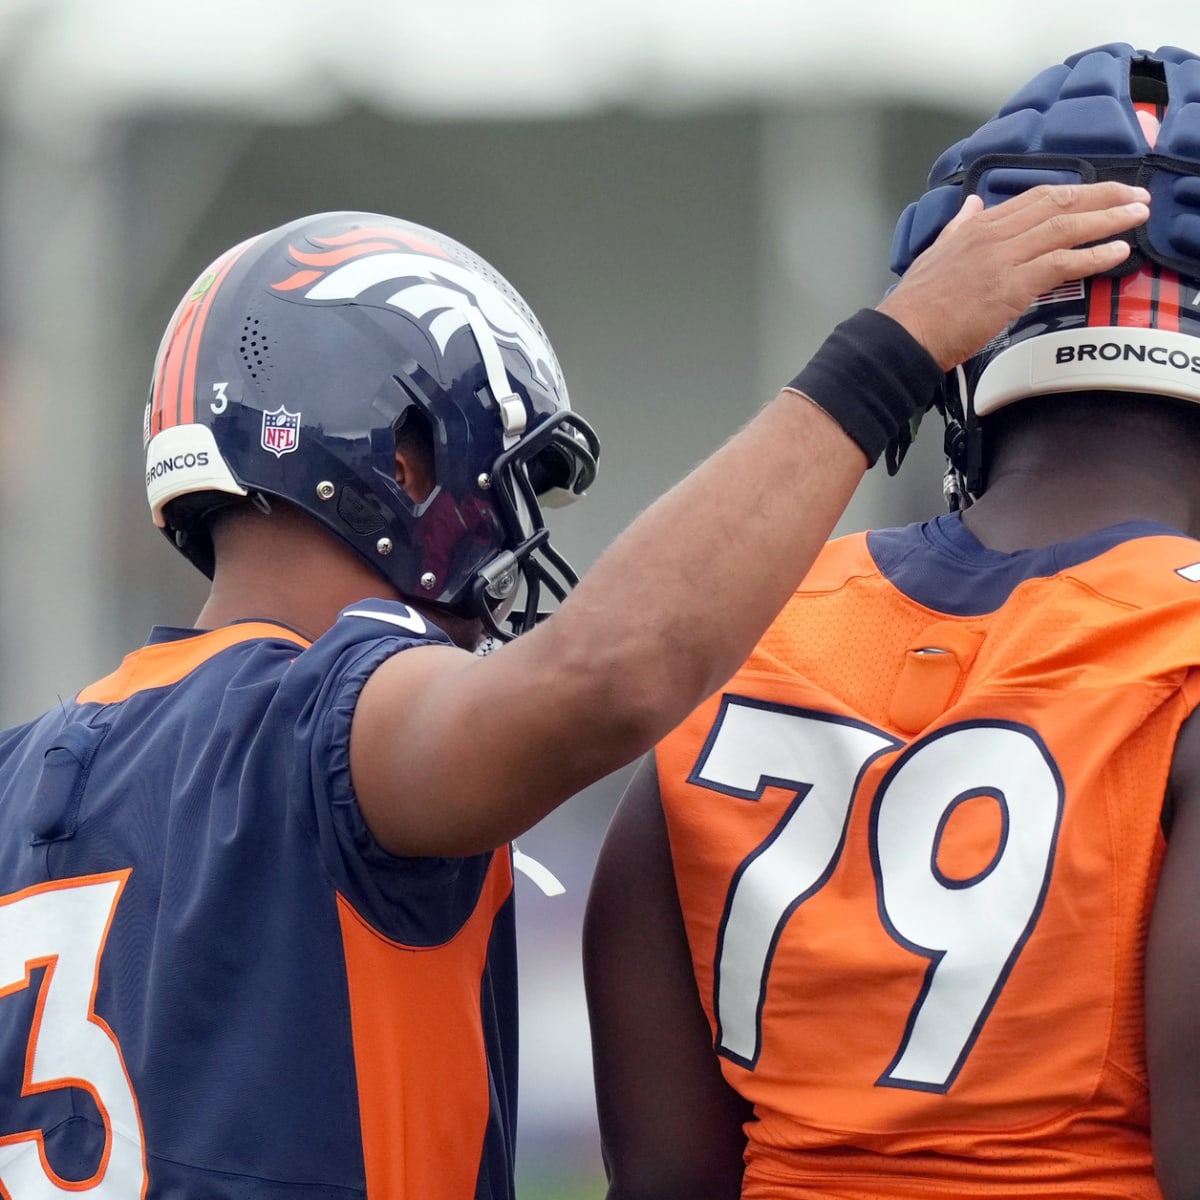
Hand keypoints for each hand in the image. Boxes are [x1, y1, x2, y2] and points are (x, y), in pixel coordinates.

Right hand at [878, 182, 1150, 370]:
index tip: (1100, 192)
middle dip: (1102, 197)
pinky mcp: (1012, 285)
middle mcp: (994, 234)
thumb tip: (973, 205)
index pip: (1035, 198)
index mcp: (977, 226)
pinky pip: (1062, 262)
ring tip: (1137, 216)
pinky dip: (1093, 255)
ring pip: (1066, 228)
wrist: (904, 332)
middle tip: (1134, 196)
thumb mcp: (935, 252)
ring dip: (1108, 220)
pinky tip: (1116, 251)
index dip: (1073, 192)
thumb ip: (958, 226)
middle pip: (1058, 203)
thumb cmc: (915, 304)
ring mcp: (1004, 258)